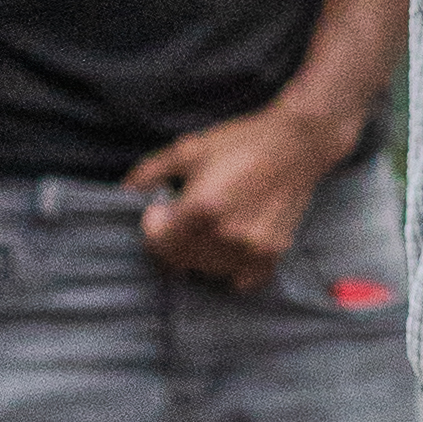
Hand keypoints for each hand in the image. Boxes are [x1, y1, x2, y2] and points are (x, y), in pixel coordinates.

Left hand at [126, 101, 334, 294]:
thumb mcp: (189, 149)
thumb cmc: (242, 142)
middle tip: (185, 216)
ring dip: (200, 253)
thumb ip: (150, 172)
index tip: (162, 209)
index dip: (154, 226)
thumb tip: (125, 192)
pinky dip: (229, 268)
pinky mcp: (272, 254)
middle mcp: (227, 235)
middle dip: (174, 240)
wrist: (297, 144)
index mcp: (203, 209)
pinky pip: (239, 279)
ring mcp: (252, 249)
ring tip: (210, 225)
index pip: (158, 245)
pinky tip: (231, 242)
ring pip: (207, 270)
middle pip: (181, 260)